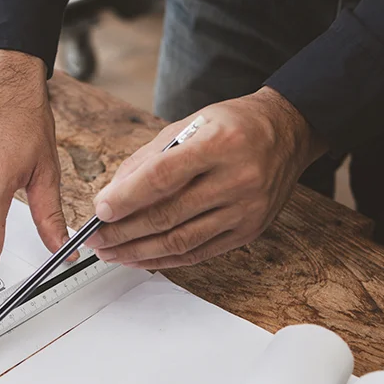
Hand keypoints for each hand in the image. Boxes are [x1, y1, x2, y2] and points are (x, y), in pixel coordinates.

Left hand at [87, 87, 325, 267]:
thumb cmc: (233, 126)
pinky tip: (141, 258)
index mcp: (219, 145)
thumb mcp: (188, 124)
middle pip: (168, 214)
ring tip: (111, 253)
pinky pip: (199, 252)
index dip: (127, 197)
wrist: (287, 134)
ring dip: (139, 252)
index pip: (162, 177)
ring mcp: (246, 210)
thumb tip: (111, 195)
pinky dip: (166, 259)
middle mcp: (237, 179)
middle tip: (96, 238)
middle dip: (124, 231)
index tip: (100, 211)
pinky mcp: (249, 231)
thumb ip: (147, 159)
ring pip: (181, 240)